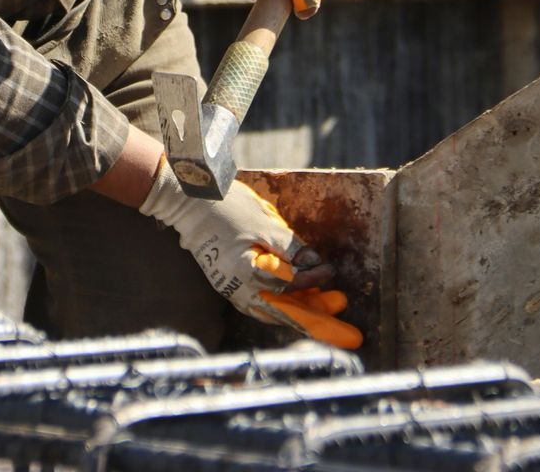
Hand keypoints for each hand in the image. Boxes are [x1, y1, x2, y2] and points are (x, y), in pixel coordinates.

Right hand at [139, 159, 356, 346]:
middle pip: (287, 312)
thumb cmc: (229, 208)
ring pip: (274, 311)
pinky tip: (297, 305)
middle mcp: (240, 291)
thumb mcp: (266, 225)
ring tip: (327, 315)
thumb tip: (317, 267)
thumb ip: (292, 249)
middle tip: (349, 336)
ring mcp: (232, 291)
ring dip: (302, 314)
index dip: (315, 280)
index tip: (332, 272)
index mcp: (249, 275)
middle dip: (319, 321)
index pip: (292, 286)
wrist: (189, 203)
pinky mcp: (229, 286)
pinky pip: (261, 305)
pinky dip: (282, 306)